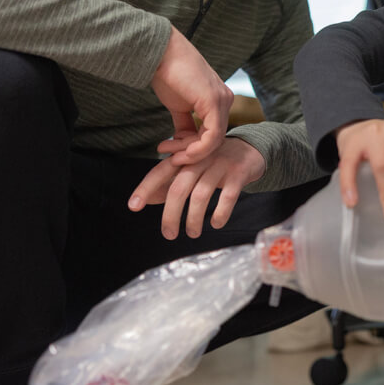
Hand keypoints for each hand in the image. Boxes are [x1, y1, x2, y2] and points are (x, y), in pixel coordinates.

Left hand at [128, 137, 265, 239]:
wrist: (250, 150)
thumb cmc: (214, 163)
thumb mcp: (191, 168)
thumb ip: (170, 182)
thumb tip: (147, 199)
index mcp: (185, 156)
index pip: (160, 172)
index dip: (146, 188)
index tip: (133, 206)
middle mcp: (200, 158)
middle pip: (179, 187)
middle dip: (171, 214)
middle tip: (169, 234)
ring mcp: (220, 164)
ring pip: (201, 194)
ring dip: (194, 218)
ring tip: (192, 233)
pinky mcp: (239, 173)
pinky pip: (228, 196)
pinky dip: (220, 214)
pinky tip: (216, 224)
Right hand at [150, 27, 233, 164]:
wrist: (160, 53)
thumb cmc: (167, 74)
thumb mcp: (178, 105)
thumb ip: (185, 124)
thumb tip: (185, 142)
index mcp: (220, 100)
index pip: (212, 133)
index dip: (191, 147)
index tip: (169, 151)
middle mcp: (226, 99)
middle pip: (213, 139)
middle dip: (189, 151)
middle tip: (166, 154)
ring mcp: (223, 100)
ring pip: (214, 141)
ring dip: (190, 152)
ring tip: (168, 153)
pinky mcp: (214, 102)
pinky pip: (212, 136)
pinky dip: (197, 149)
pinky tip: (181, 152)